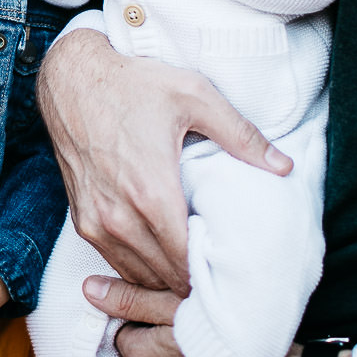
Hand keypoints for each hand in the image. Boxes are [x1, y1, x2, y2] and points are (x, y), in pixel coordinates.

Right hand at [37, 31, 291, 292]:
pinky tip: (161, 255)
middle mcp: (119, 215)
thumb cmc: (133, 84)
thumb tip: (285, 166)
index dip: (212, 269)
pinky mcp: (81, 219)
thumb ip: (242, 135)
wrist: (72, 79)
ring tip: (194, 266)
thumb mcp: (194, 96)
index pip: (187, 260)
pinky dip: (138, 266)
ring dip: (165, 277)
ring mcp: (96, 221)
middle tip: (220, 268)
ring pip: (138, 274)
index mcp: (151, 192)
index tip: (232, 263)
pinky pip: (114, 260)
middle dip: (193, 277)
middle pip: (165, 274)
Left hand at [81, 275, 187, 356]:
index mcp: (138, 351)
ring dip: (161, 349)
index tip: (160, 305)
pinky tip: (189, 351)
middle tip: (175, 317)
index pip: (122, 327)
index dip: (140, 312)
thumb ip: (130, 297)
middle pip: (133, 344)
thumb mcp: (173, 302)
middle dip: (148, 332)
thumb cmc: (218, 329)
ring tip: (185, 334)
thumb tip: (89, 288)